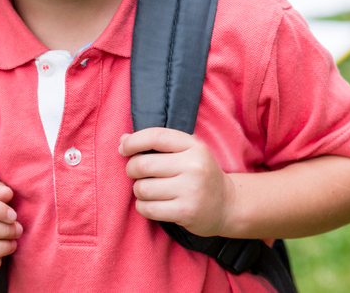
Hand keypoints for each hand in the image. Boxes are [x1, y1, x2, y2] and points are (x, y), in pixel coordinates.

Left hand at [120, 128, 235, 237]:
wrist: (227, 204)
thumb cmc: (200, 175)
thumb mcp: (188, 153)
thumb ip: (158, 144)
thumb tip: (122, 140)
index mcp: (194, 146)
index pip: (155, 137)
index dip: (133, 141)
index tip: (124, 148)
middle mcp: (194, 166)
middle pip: (143, 165)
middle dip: (131, 169)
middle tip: (136, 174)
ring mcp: (190, 190)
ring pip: (142, 188)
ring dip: (138, 190)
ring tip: (148, 191)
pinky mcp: (185, 212)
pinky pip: (147, 208)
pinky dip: (143, 206)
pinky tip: (153, 204)